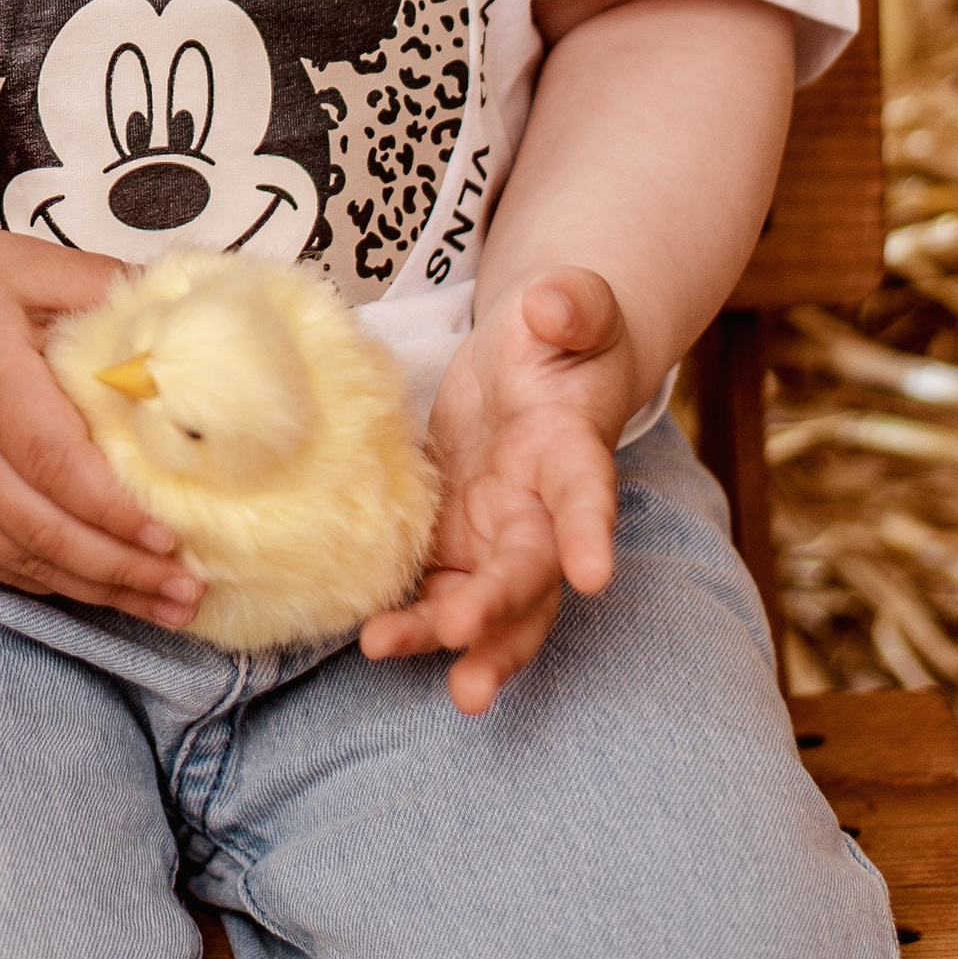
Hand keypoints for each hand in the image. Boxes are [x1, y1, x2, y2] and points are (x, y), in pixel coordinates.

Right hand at [0, 232, 206, 629]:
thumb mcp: (23, 261)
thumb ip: (100, 286)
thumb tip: (176, 314)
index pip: (56, 465)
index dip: (114, 512)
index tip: (171, 539)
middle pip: (42, 529)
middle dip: (120, 571)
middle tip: (187, 590)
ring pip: (17, 556)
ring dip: (92, 589)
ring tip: (158, 605)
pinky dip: (43, 581)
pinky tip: (92, 589)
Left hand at [358, 268, 635, 713]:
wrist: (536, 368)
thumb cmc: (560, 338)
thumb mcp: (572, 308)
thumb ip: (573, 306)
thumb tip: (553, 306)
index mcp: (573, 453)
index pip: (587, 494)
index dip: (590, 533)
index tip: (593, 575)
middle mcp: (540, 512)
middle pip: (528, 575)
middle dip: (499, 616)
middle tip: (463, 651)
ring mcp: (496, 535)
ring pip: (482, 602)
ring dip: (446, 638)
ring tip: (385, 652)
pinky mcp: (455, 541)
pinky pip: (433, 588)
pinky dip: (408, 617)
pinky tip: (365, 636)